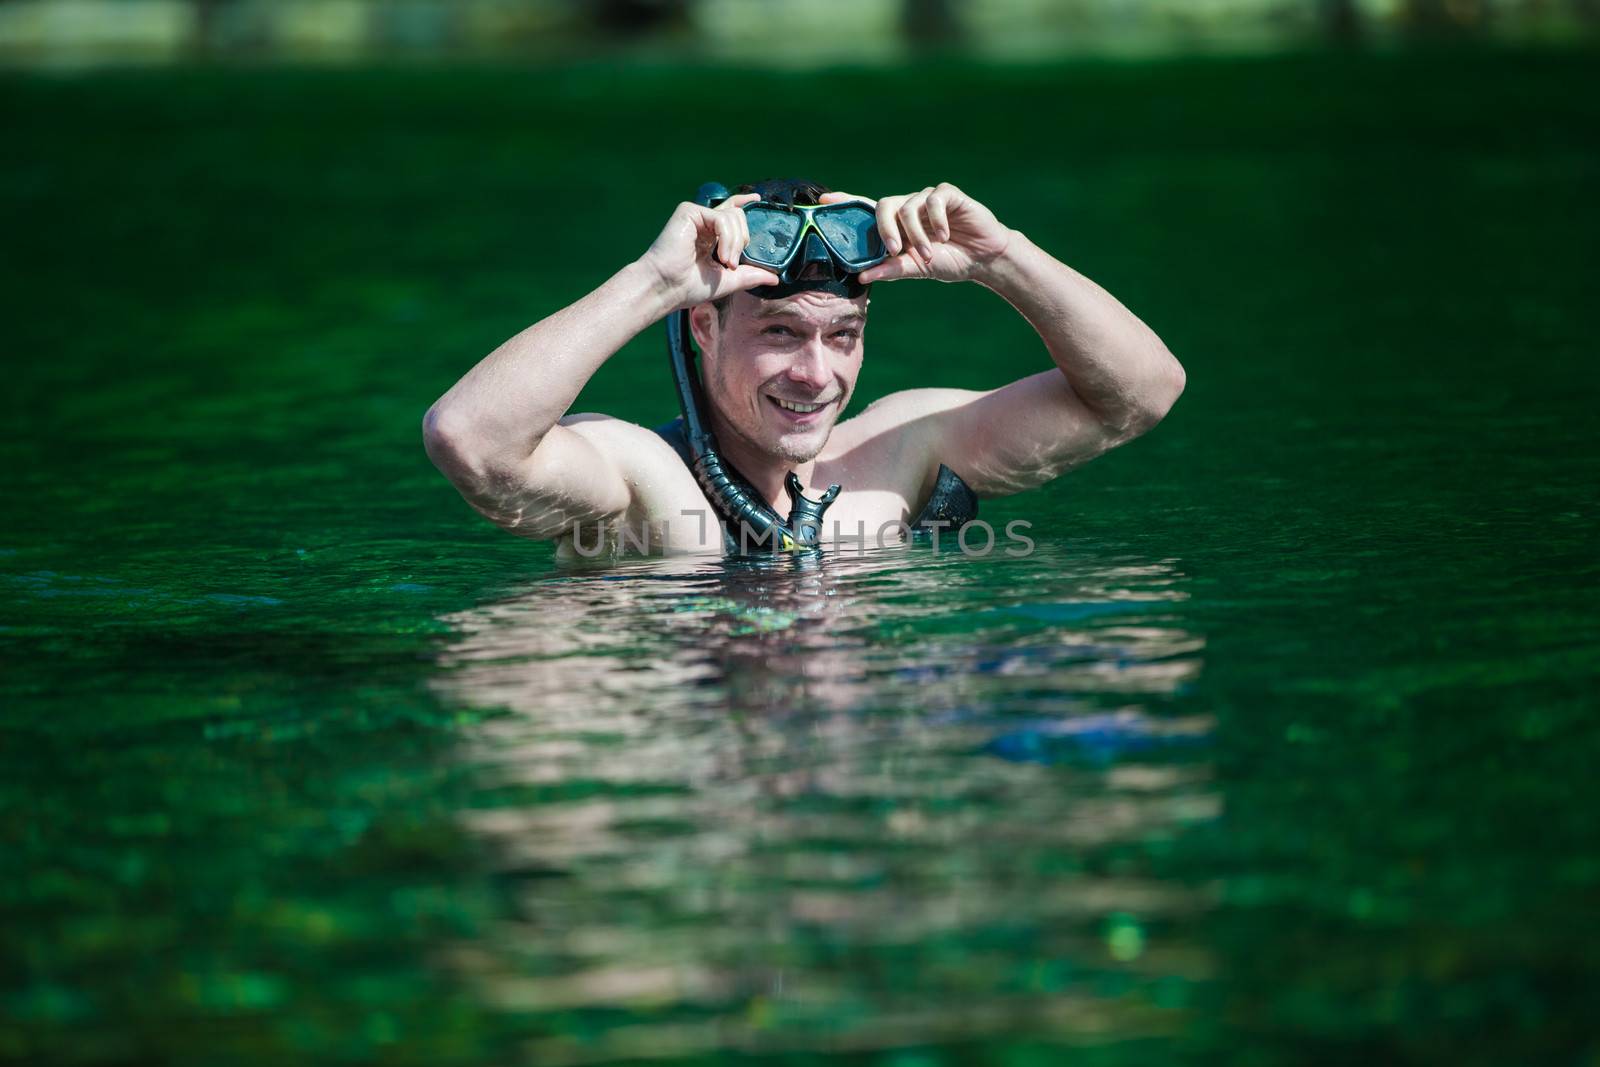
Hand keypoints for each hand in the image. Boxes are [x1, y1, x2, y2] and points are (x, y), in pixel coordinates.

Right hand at [638, 193, 780, 311]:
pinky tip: (720, 255)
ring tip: (725, 263)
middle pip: (738, 216)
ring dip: (735, 244)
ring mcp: (696, 215)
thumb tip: (775, 278)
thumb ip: (750, 275)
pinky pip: (722, 218)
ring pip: (733, 217)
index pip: (730, 214)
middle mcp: (703, 223)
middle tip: (732, 263)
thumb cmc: (688, 287)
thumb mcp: (728, 280)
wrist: (667, 287)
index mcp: (709, 236)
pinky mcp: (689, 211)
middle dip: (743, 240)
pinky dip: (727, 238)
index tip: (757, 198)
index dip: (744, 204)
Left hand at [820, 183, 1011, 283]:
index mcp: (896, 224)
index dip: (845, 202)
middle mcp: (908, 207)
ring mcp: (927, 199)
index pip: (866, 209)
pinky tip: (946, 235)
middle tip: (894, 249)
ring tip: (929, 254)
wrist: (984, 259)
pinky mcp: (948, 194)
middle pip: (883, 205)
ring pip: (908, 207)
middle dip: (885, 228)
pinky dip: (937, 219)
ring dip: (917, 235)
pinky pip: (934, 200)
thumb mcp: (917, 268)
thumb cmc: (948, 262)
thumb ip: (891, 269)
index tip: (823, 200)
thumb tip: (862, 275)